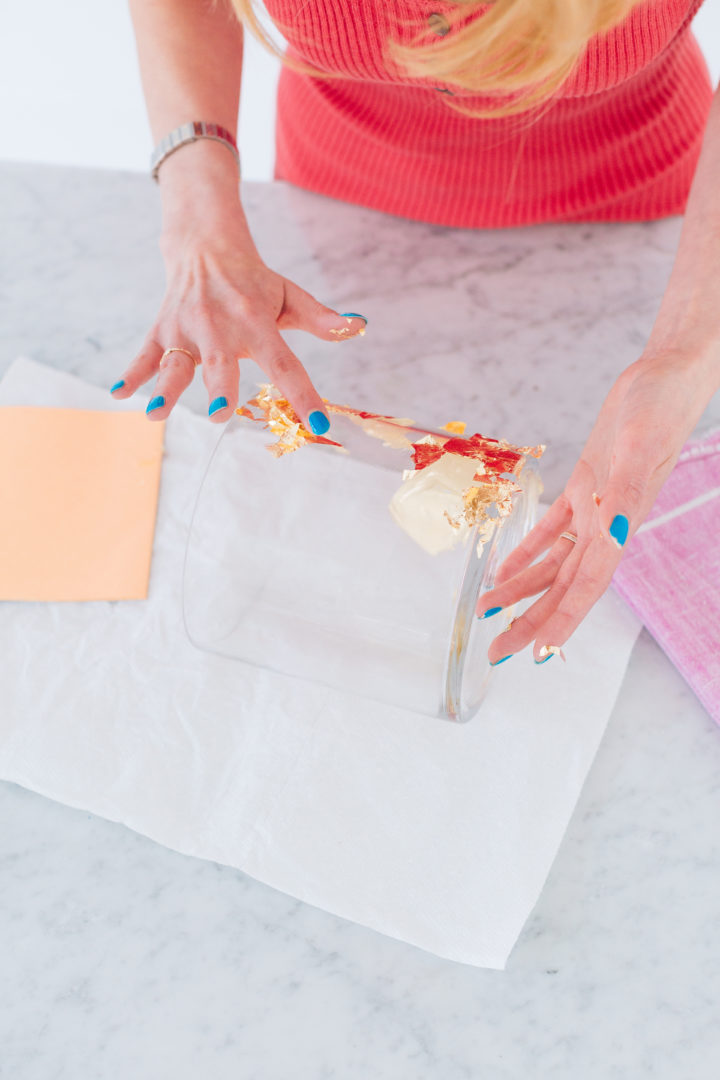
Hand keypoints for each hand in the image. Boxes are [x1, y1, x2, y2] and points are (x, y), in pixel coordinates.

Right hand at [110, 214, 365, 426]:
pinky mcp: (162, 330)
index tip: (319, 423)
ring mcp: (186, 328)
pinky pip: (144, 354)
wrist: (204, 244)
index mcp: (256, 322)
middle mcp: (219, 325)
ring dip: (166, 388)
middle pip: (220, 362)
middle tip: (222, 413)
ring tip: (155, 414)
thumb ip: (321, 318)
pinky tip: (119, 395)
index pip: (285, 363)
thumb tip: (357, 327)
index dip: (304, 394)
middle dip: (219, 388)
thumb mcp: (289, 295)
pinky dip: (132, 374)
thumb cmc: (253, 281)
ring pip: (176, 363)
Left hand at [476, 349, 711, 664]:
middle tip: (498, 651)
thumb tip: (614, 540)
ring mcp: (594, 508)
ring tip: (489, 612)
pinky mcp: (584, 486)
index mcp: (618, 526)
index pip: (586, 586)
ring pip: (553, 563)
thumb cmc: (659, 409)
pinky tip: (505, 567)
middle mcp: (605, 527)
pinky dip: (528, 551)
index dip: (563, 621)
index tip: (538, 653)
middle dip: (531, 620)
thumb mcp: (638, 451)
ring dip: (522, 590)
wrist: (665, 376)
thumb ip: (625, 497)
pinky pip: (552, 530)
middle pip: (563, 587)